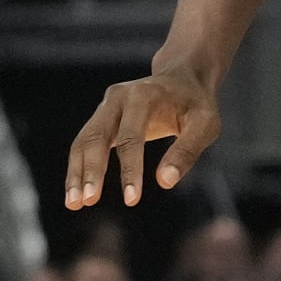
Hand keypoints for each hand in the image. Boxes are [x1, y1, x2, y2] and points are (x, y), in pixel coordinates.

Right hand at [65, 67, 219, 208]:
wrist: (183, 76)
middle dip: (92, 170)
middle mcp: (120, 96)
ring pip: (84, 139)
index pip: (132, 136)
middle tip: (87, 201)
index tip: (132, 200)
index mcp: (145, 95)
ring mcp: (108, 105)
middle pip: (98, 135)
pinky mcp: (103, 116)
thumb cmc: (196, 104)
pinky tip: (76, 193)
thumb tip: (165, 182)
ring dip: (77, 172)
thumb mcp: (205, 124)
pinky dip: (79, 167)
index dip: (130, 169)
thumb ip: (187, 150)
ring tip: (74, 204)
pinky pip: (84, 143)